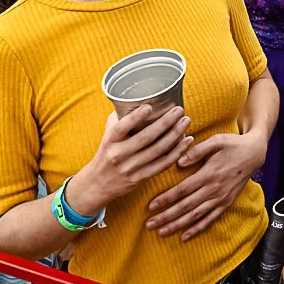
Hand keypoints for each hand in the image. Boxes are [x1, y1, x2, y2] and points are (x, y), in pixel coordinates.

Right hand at [72, 105, 191, 214]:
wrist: (98, 184)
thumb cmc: (107, 152)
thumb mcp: (108, 134)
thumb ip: (120, 118)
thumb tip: (138, 98)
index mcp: (110, 140)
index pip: (122, 127)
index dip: (136, 117)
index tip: (150, 106)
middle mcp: (119, 154)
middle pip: (146, 138)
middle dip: (165, 123)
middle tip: (179, 110)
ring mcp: (130, 168)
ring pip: (157, 151)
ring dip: (174, 135)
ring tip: (186, 121)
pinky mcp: (140, 178)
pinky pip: (162, 165)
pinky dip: (176, 152)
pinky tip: (186, 141)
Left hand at [146, 129, 267, 238]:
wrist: (254, 154)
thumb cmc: (233, 144)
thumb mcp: (216, 140)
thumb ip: (197, 151)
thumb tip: (179, 162)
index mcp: (208, 174)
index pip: (182, 190)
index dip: (166, 199)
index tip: (151, 206)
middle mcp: (214, 189)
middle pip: (186, 206)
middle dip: (167, 216)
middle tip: (149, 224)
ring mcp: (220, 198)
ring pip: (196, 216)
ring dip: (178, 225)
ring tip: (162, 232)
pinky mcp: (226, 203)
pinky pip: (210, 219)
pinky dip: (197, 229)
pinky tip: (184, 236)